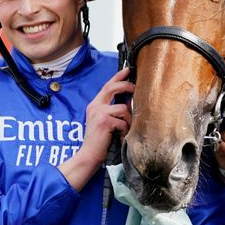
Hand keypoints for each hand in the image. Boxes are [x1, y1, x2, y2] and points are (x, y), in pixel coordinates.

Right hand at [59, 68, 135, 189]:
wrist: (89, 155)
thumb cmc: (100, 140)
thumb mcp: (104, 121)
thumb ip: (113, 110)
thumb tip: (130, 101)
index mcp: (95, 105)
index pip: (107, 85)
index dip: (118, 76)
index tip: (128, 69)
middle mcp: (95, 106)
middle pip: (113, 87)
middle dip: (126, 86)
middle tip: (135, 88)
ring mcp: (99, 113)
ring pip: (123, 108)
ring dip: (128, 120)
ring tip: (124, 129)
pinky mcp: (104, 122)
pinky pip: (123, 121)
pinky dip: (124, 130)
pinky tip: (120, 136)